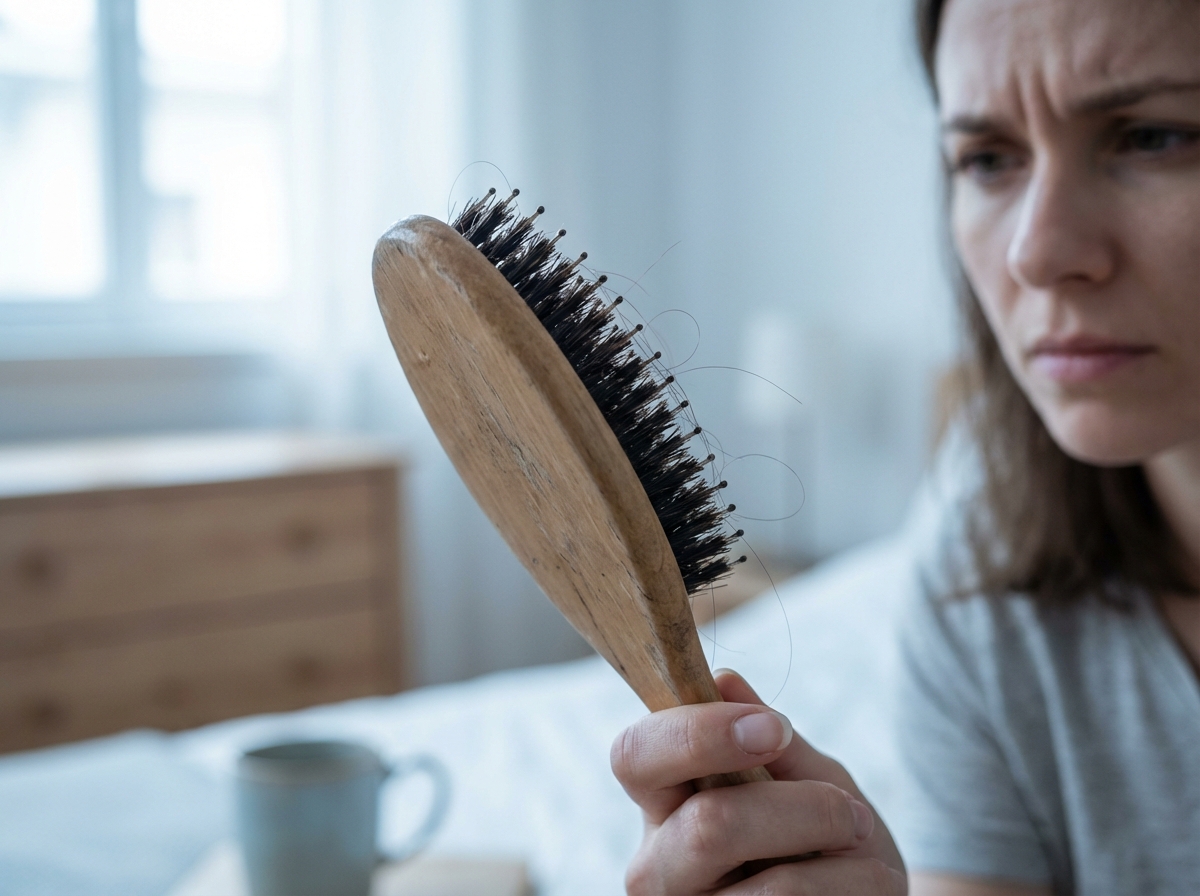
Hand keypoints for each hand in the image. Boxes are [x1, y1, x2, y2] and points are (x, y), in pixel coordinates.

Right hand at [611, 669, 905, 894]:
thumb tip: (723, 681)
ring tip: (861, 846)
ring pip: (771, 889)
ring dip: (840, 857)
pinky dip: (856, 886)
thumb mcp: (806, 779)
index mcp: (662, 804)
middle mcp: (657, 867)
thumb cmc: (823, 837)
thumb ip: (769, 739)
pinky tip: (864, 883)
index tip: (773, 728)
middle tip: (849, 811)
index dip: (698, 735)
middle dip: (800, 811)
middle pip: (709, 829)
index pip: (635, 756)